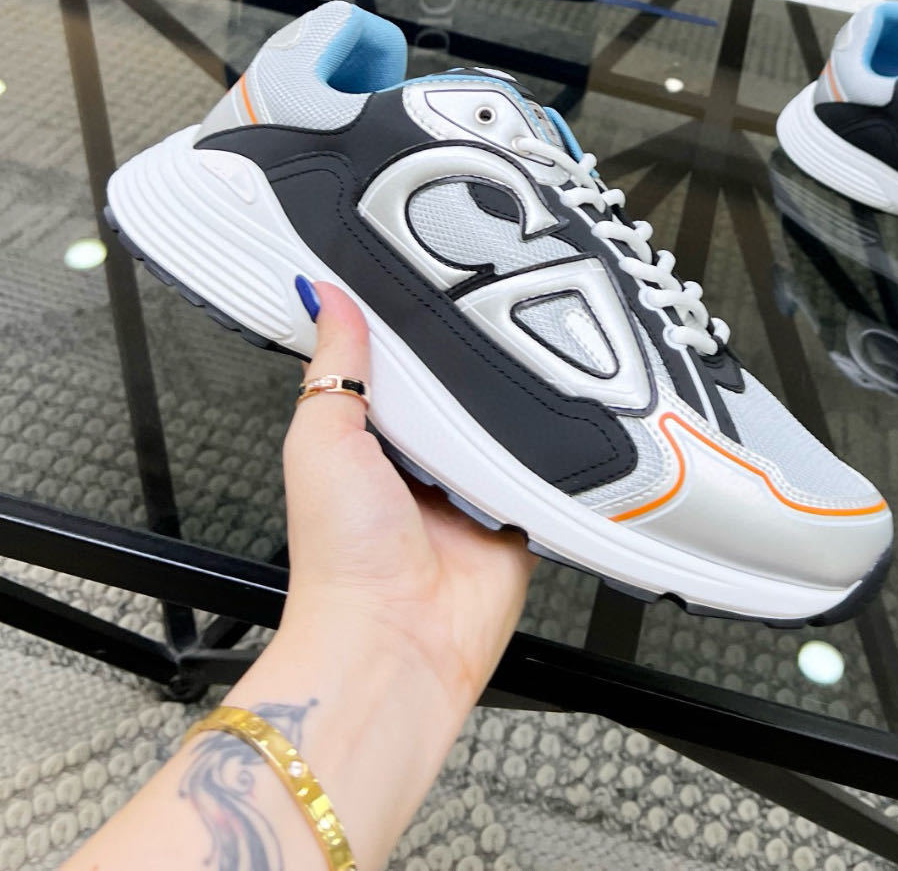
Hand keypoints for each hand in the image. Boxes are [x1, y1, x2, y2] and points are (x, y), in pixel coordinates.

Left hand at [280, 279, 534, 703]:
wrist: (395, 641)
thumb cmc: (341, 558)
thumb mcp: (322, 438)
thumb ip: (335, 366)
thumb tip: (325, 295)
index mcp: (373, 436)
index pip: (403, 359)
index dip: (417, 321)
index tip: (437, 268)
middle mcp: (425, 458)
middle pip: (462, 383)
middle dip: (476, 356)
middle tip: (497, 307)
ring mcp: (475, 485)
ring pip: (509, 417)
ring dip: (517, 398)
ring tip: (531, 356)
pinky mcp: (520, 513)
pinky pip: (549, 466)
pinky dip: (555, 447)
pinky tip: (563, 414)